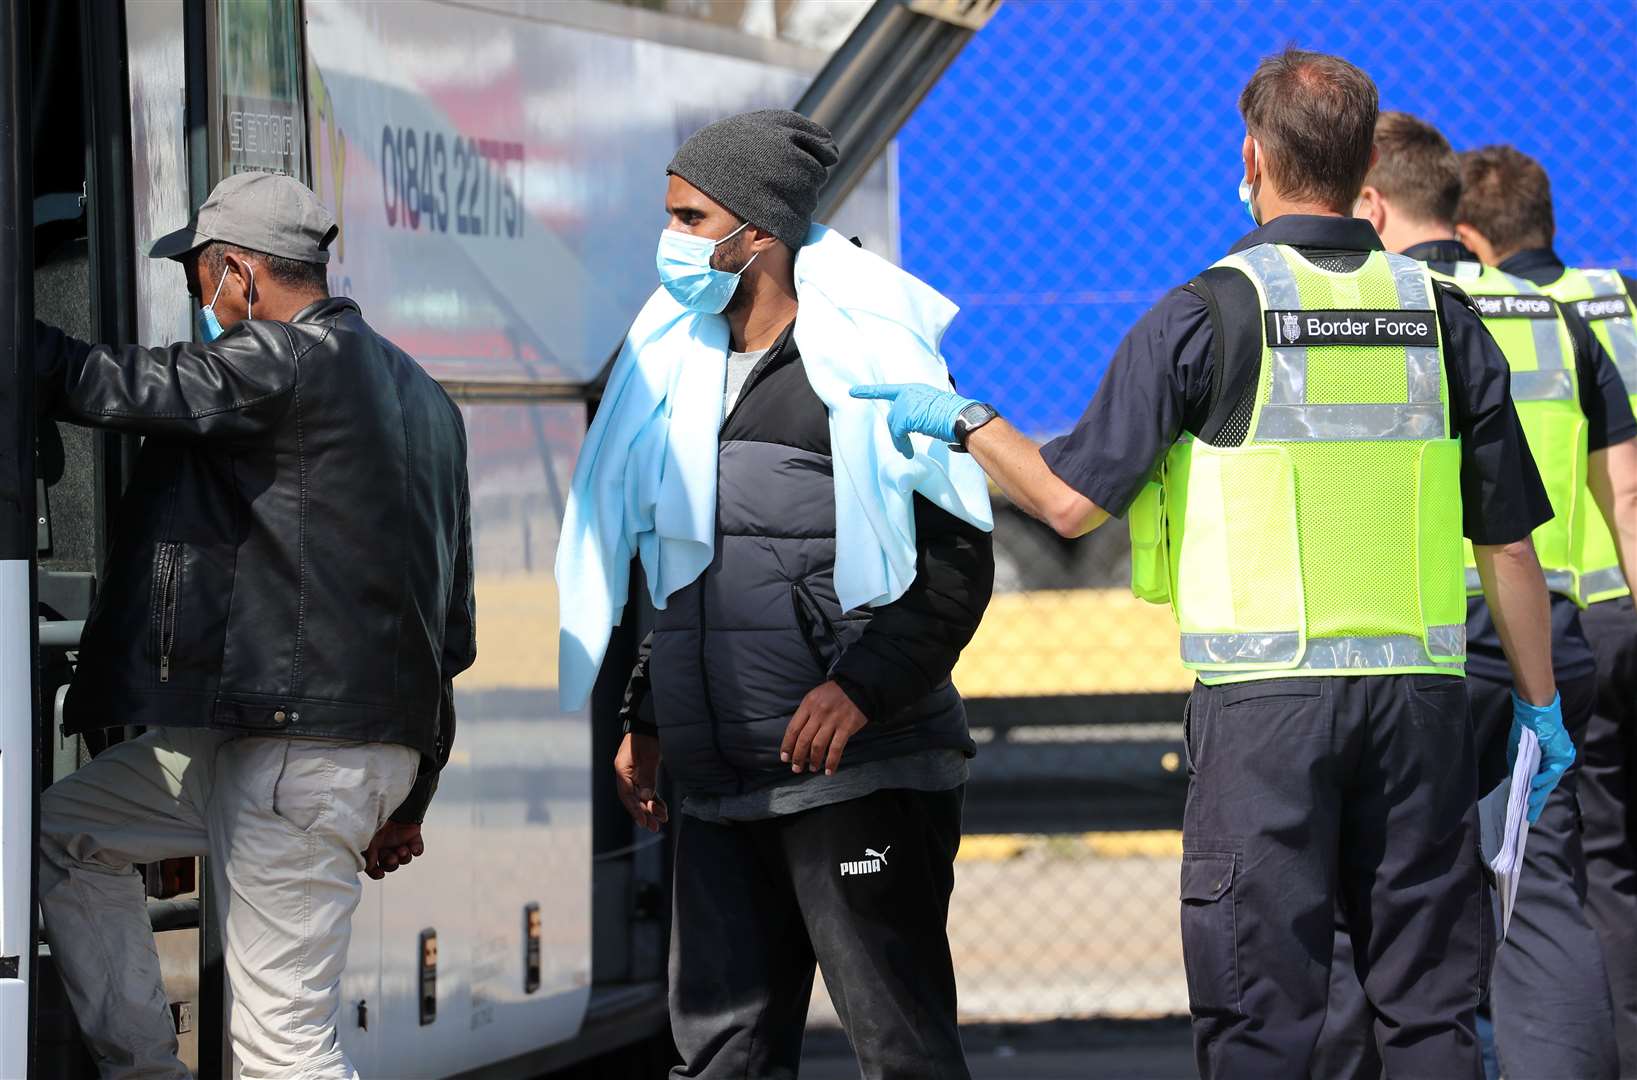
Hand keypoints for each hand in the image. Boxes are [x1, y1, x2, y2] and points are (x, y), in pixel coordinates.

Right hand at [363, 821, 423, 879]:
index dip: (376, 872)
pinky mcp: (412, 835)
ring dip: (404, 858)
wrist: (391, 797)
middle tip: (392, 858)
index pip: (373, 865)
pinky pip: (417, 849)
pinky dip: (416, 850)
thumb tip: (369, 866)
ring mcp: (399, 840)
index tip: (380, 874)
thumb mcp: (366, 834)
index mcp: (371, 845)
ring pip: (404, 858)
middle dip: (391, 864)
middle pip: (390, 864)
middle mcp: (386, 845)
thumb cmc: (373, 815)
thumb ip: (366, 850)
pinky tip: (413, 848)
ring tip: (403, 850)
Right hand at [615, 733, 667, 832]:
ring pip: (640, 796)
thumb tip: (646, 798)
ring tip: (663, 819)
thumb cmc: (647, 738)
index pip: (627, 795)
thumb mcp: (649, 757)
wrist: (648, 723)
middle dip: (644, 813)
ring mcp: (633, 774)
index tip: (644, 822)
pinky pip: (646, 790)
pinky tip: (662, 808)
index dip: (635, 809)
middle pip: (633, 798)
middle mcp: (625, 774)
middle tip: (655, 827)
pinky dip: (654, 799)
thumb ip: (647, 777)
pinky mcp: (642, 773)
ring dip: (651, 808)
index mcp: (622, 769)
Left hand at [781, 681, 868, 775]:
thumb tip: (796, 737)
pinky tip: (829, 771)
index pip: (793, 729)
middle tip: (796, 768)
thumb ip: (805, 714)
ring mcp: (833, 720)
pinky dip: (831, 762)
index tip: (785, 758)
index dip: (787, 746)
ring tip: (812, 769)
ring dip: (814, 761)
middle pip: (803, 740)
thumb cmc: (834, 694)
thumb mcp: (815, 697)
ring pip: (818, 746)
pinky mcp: (847, 727)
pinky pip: (836, 748)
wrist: (858, 685)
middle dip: (798, 757)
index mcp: (808, 705)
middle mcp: (818, 713)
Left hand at [850, 383, 974, 457]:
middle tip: (904, 448)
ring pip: (893, 426)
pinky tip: (907, 453)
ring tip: (907, 452)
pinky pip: (897, 434)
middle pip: (893, 416)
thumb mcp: (933, 409)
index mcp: (915, 389)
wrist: (962, 417)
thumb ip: (917, 413)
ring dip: (899, 441)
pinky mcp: (905, 416)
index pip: (888, 390)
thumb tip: (908, 430)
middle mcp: (908, 392)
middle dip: (896, 432)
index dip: (868, 391)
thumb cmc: (954, 417)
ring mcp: (906, 403)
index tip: (851, 391)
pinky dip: (901, 445)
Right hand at [1509, 691, 1574, 822]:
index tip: (1527, 811)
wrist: (1534, 710)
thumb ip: (1519, 768)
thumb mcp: (1518, 752)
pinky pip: (1553, 771)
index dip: (1533, 797)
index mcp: (1545, 762)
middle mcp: (1555, 762)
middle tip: (1530, 816)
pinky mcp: (1562, 754)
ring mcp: (1560, 759)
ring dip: (1540, 793)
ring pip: (1551, 781)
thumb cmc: (1525, 728)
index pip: (1540, 783)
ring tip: (1531, 804)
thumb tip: (1517, 783)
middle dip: (1538, 802)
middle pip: (1547, 786)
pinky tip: (1535, 786)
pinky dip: (1544, 779)